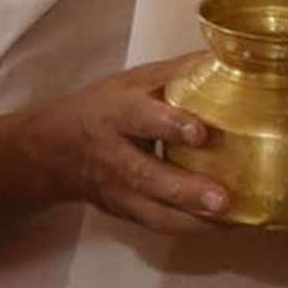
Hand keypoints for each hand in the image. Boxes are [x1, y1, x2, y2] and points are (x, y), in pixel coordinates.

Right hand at [18, 61, 229, 235]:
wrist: (54, 152)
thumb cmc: (101, 109)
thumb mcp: (131, 82)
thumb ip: (177, 73)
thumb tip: (229, 58)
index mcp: (116, 115)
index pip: (141, 119)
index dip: (171, 125)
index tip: (201, 132)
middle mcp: (116, 157)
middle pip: (148, 176)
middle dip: (187, 190)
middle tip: (222, 199)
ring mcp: (120, 192)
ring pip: (156, 213)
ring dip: (196, 221)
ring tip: (234, 220)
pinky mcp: (127, 214)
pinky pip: (161, 226)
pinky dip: (195, 229)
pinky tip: (226, 225)